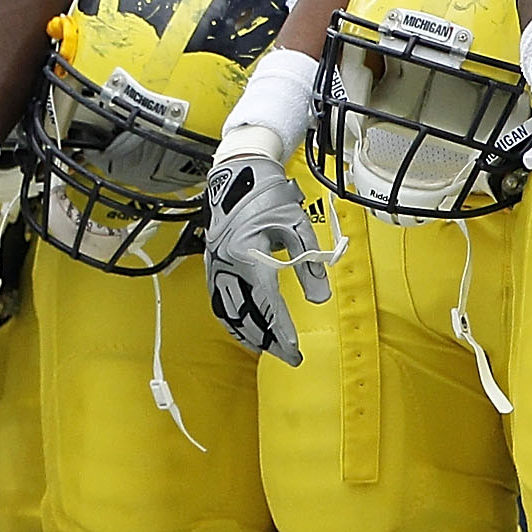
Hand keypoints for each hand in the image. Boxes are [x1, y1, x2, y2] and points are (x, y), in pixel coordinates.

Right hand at [202, 154, 329, 364]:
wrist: (238, 173)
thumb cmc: (268, 196)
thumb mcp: (296, 226)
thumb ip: (308, 264)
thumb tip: (320, 298)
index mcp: (248, 255)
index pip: (266, 304)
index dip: (282, 330)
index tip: (295, 351)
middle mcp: (226, 265)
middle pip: (246, 314)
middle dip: (267, 340)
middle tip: (288, 358)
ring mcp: (214, 267)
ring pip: (228, 313)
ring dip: (248, 334)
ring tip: (268, 350)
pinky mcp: (211, 266)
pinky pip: (219, 302)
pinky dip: (233, 321)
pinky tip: (245, 331)